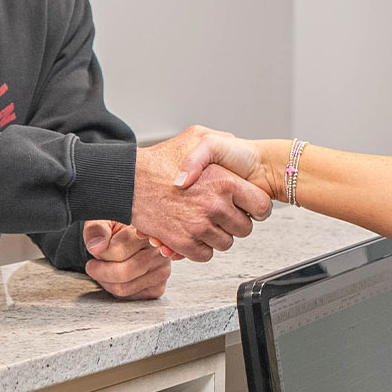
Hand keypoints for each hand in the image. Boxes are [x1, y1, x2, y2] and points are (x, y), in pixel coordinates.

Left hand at [81, 220, 169, 298]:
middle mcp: (160, 251)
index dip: (99, 253)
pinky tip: (116, 277)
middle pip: (122, 273)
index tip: (96, 248)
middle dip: (99, 271)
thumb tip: (97, 247)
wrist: (132, 238)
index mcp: (148, 231)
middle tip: (92, 265)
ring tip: (104, 268)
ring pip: (124, 288)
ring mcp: (162, 271)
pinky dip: (115, 289)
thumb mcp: (104, 220)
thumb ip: (97, 229)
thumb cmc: (118, 228)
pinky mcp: (158, 288)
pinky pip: (129, 296)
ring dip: (106, 281)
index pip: (116, 252)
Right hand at [133, 127, 273, 260]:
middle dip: (235, 223)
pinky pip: (205, 255)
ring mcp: (199, 226)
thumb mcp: (197, 137)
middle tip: (221, 214)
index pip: (262, 206)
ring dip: (216, 236)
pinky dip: (199, 247)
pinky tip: (191, 232)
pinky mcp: (183, 242)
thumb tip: (239, 148)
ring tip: (202, 220)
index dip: (256, 208)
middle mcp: (215, 206)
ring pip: (225, 243)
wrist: (129, 181)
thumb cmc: (160, 160)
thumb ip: (223, 140)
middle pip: (245, 228)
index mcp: (225, 182)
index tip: (247, 207)